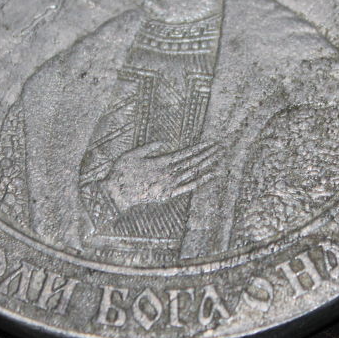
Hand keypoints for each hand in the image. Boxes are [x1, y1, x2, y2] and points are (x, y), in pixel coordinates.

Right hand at [102, 141, 220, 210]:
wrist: (117, 194)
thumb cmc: (122, 172)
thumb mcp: (133, 153)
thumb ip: (149, 147)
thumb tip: (163, 142)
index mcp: (161, 161)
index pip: (186, 153)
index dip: (200, 148)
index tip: (211, 143)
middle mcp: (168, 173)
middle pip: (193, 162)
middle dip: (208, 154)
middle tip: (221, 148)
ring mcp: (169, 185)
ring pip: (193, 173)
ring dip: (207, 165)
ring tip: (219, 158)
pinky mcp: (167, 195)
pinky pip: (187, 187)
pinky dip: (200, 181)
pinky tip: (210, 176)